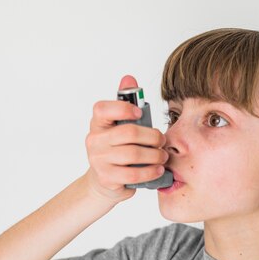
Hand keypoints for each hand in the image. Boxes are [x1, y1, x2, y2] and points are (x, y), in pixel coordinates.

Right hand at [84, 75, 168, 202]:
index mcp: (98, 124)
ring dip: (155, 155)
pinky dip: (150, 171)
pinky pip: (133, 174)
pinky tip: (158, 169)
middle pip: (128, 132)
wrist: (104, 181)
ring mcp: (99, 160)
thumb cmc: (117, 150)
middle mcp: (95, 140)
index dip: (123, 108)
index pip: (103, 109)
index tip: (139, 113)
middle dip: (152, 136)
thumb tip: (129, 78)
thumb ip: (126, 103)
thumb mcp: (120, 127)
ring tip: (163, 156)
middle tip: (162, 140)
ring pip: (134, 154)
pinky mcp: (107, 178)